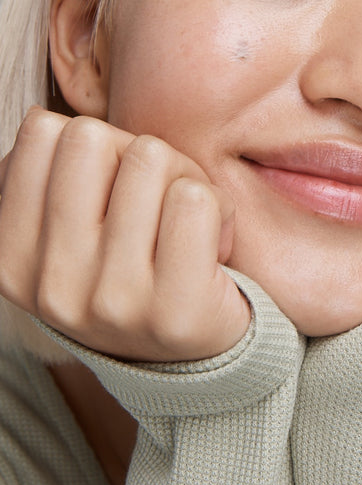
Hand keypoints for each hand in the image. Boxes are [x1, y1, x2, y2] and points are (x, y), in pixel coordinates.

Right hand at [0, 108, 250, 360]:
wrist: (194, 361)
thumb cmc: (134, 271)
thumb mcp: (68, 231)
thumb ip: (45, 178)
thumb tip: (44, 123)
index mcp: (12, 257)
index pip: (43, 130)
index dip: (91, 146)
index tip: (109, 192)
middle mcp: (52, 285)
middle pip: (93, 136)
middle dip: (135, 153)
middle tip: (155, 202)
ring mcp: (111, 302)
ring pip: (151, 157)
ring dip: (183, 178)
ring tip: (184, 227)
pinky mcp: (176, 311)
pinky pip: (195, 198)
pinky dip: (217, 207)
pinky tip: (211, 247)